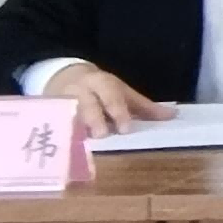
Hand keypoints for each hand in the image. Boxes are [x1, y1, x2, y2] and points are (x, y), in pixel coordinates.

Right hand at [41, 63, 170, 143]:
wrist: (64, 75)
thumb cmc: (100, 89)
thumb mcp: (121, 92)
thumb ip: (144, 107)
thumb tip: (173, 116)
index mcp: (101, 82)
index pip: (111, 95)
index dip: (118, 110)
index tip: (125, 127)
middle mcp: (81, 91)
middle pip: (87, 104)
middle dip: (95, 119)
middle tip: (101, 135)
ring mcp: (63, 102)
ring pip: (68, 114)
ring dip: (75, 129)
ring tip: (83, 143)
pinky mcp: (50, 113)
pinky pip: (54, 124)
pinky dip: (59, 134)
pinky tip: (63, 146)